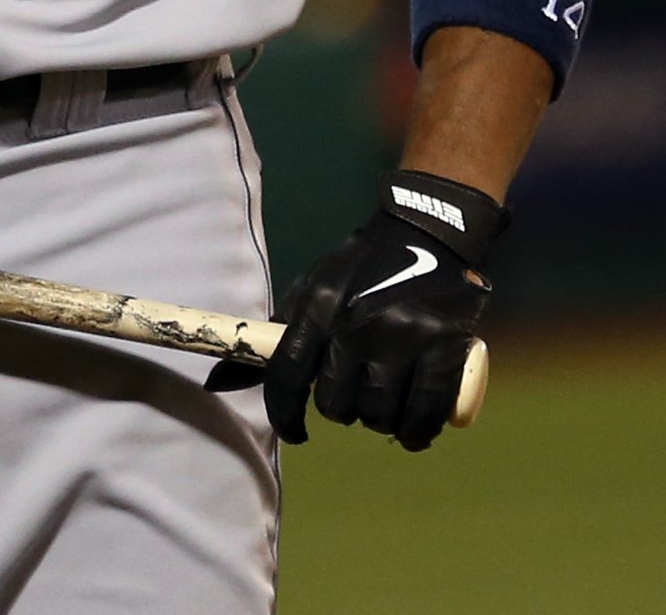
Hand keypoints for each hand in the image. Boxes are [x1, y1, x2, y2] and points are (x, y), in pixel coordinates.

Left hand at [213, 169, 503, 449]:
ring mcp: (406, 338)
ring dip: (378, 420)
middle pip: (337, 404)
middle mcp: (360, 323)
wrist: (431, 233)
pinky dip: (416, 432)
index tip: (295, 431)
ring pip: (379, 415)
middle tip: (355, 391)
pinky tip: (412, 428)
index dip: (285, 414)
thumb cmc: (362, 267)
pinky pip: (424, 415)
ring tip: (385, 399)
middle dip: (341, 408)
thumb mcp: (316, 287)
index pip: (289, 375)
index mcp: (321, 304)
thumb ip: (274, 336)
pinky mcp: (447, 349)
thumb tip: (218, 384)